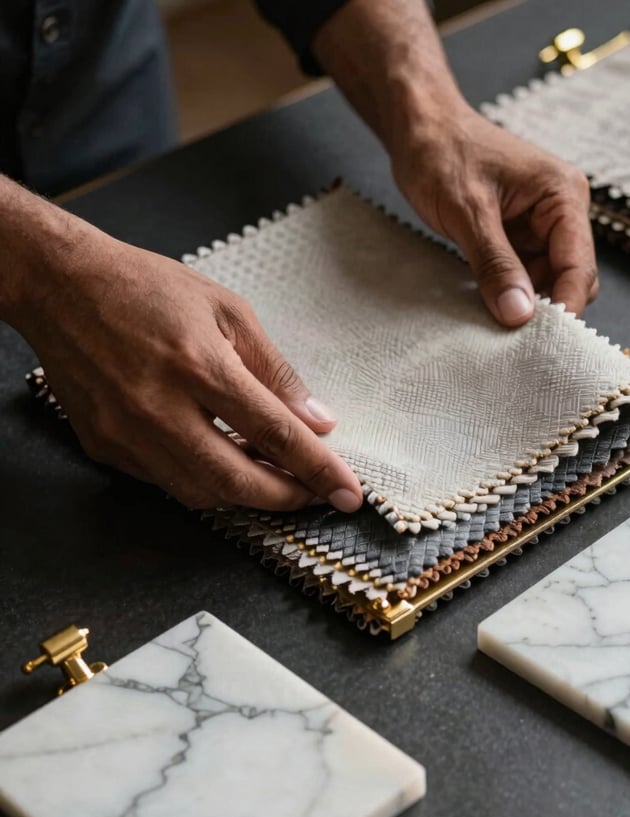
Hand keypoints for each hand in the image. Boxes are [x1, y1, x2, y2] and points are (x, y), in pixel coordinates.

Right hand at [16, 229, 362, 512]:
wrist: (61, 285)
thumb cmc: (148, 288)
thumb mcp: (228, 311)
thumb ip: (275, 372)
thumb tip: (317, 422)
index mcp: (199, 365)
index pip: (274, 434)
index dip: (318, 470)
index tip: (349, 495)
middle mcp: (159, 408)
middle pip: (236, 483)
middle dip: (285, 498)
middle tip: (314, 493)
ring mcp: (125, 434)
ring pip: (199, 494)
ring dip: (245, 495)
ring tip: (273, 477)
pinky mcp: (104, 447)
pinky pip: (164, 483)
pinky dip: (202, 482)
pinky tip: (223, 462)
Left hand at [390, 104, 597, 325]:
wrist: (419, 129)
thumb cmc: (442, 153)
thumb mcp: (467, 211)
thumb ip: (495, 264)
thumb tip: (520, 315)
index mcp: (562, 195)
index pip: (579, 264)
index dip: (564, 305)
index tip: (543, 342)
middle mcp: (560, 212)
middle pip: (570, 279)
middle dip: (546, 309)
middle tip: (513, 339)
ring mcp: (539, 227)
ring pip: (546, 283)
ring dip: (524, 305)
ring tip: (494, 325)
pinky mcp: (517, 238)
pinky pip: (522, 278)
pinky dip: (508, 295)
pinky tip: (487, 308)